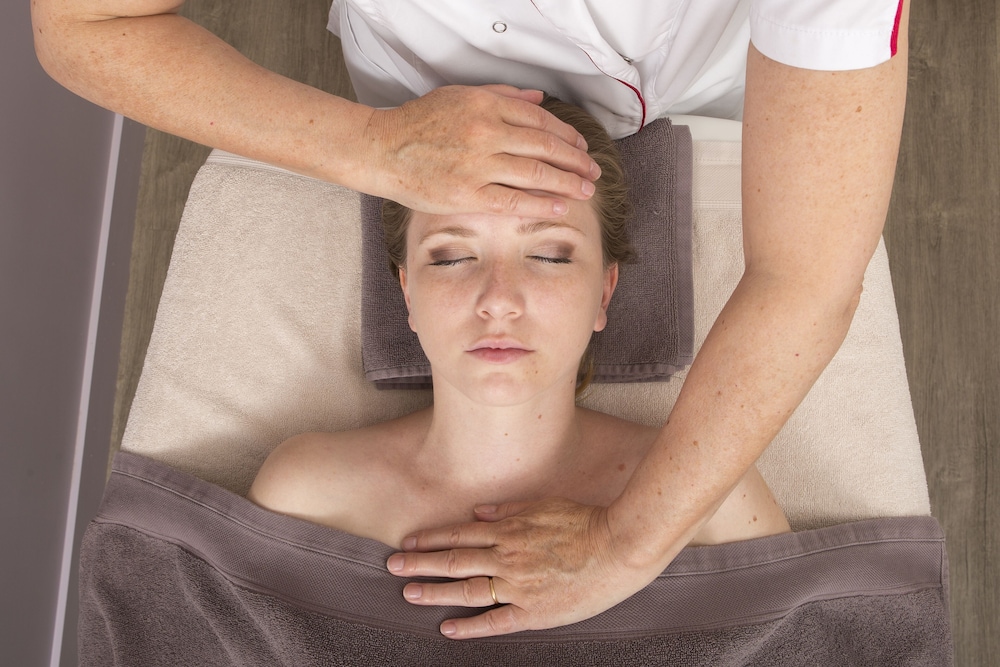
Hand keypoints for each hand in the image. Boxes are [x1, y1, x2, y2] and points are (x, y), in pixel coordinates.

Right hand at [363, 85, 599, 217]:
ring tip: (584, 191)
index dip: (566, 135)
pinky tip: (558, 207)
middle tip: (592, 172)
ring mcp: (477, 164)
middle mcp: (485, 132)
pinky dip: (540, 204)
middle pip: (544, 146)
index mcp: (485, 105)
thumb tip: (538, 99)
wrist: (382, 149)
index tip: (580, 147)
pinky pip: (513, 201)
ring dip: (566, 183)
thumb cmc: (417, 123)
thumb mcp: (458, 96)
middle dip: (574, 161)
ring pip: (534, 173)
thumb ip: (501, 96)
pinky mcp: (467, 194)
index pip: (539, 120)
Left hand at [385, 497, 656, 638]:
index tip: (408, 541)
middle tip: (391, 566)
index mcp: (510, 530)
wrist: (619, 546)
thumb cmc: (587, 522)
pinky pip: (495, 621)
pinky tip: (447, 628)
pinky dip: (469, 626)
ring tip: (407, 594)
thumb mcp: (545, 505)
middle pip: (454, 560)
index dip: (431, 538)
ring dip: (434, 591)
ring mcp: (519, 585)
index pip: (460, 534)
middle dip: (420, 563)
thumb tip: (478, 513)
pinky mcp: (534, 611)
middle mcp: (507, 556)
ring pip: (466, 588)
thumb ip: (510, 509)